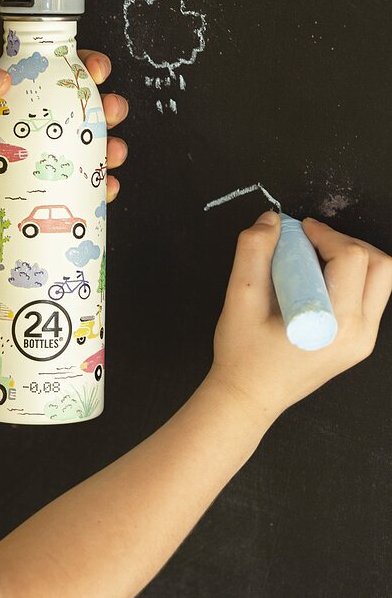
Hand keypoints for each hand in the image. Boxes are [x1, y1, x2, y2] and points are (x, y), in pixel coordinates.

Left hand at [0, 52, 128, 220]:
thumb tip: (0, 79)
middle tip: (110, 111)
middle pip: (93, 109)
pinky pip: (82, 187)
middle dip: (112, 107)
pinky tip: (105, 188)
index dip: (91, 66)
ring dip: (114, 148)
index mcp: (29, 91)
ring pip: (95, 148)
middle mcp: (46, 121)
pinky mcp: (46, 187)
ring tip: (112, 153)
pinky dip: (101, 189)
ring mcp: (49, 155)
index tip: (95, 70)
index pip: (68, 71)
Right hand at [208, 212, 391, 423]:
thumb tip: (271, 221)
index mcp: (335, 323)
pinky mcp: (358, 342)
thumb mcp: (239, 296)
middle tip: (310, 244)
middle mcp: (359, 333)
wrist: (249, 396)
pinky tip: (314, 283)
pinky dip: (348, 278)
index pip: (352, 259)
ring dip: (351, 259)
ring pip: (381, 280)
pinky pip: (369, 296)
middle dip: (345, 243)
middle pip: (380, 265)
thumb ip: (252, 251)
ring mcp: (363, 340)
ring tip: (313, 261)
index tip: (299, 231)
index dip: (325, 234)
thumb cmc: (243, 354)